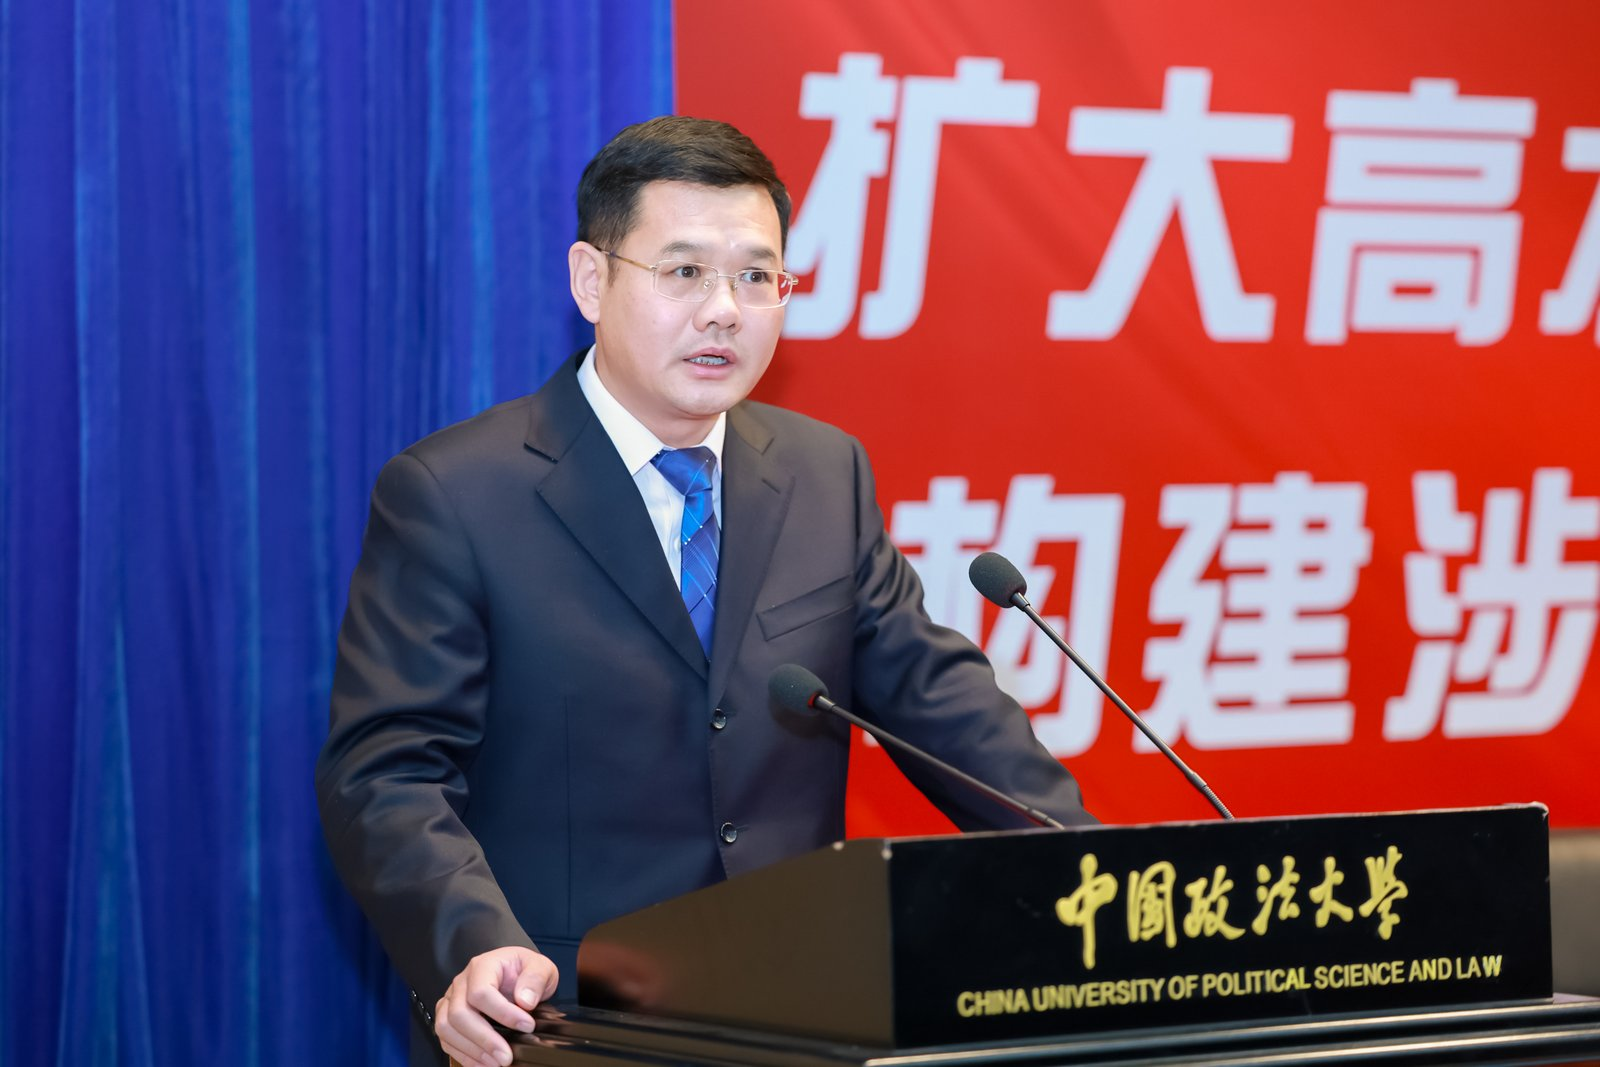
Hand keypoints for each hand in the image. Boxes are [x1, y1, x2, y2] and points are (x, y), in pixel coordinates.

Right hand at [434, 946, 559, 1066]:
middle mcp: (461, 982)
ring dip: (472, 1050)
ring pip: (446, 1028)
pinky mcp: (448, 1017)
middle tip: (507, 1056)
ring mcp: (451, 1000)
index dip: (503, 1013)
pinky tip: (485, 1064)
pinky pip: (446, 1039)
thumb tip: (525, 1001)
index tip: (527, 1026)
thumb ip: (536, 979)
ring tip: (497, 1063)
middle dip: (484, 1039)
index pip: (481, 991)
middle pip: (459, 1013)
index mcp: (482, 966)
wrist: (516, 974)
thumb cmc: (524, 970)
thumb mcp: (540, 966)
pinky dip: (464, 1055)